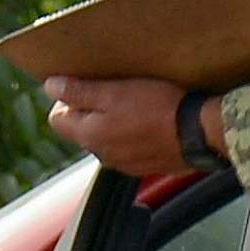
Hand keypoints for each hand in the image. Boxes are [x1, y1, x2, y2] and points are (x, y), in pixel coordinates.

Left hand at [40, 73, 191, 178]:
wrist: (200, 134)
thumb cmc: (157, 108)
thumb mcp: (115, 92)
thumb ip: (79, 92)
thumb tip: (50, 86)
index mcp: (89, 136)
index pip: (57, 119)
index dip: (67, 99)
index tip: (87, 84)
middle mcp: (102, 155)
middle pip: (82, 129)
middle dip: (92, 109)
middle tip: (115, 89)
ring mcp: (124, 163)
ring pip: (106, 138)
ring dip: (114, 122)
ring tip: (137, 103)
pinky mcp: (146, 166)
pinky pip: (129, 148)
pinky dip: (134, 134)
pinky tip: (152, 121)